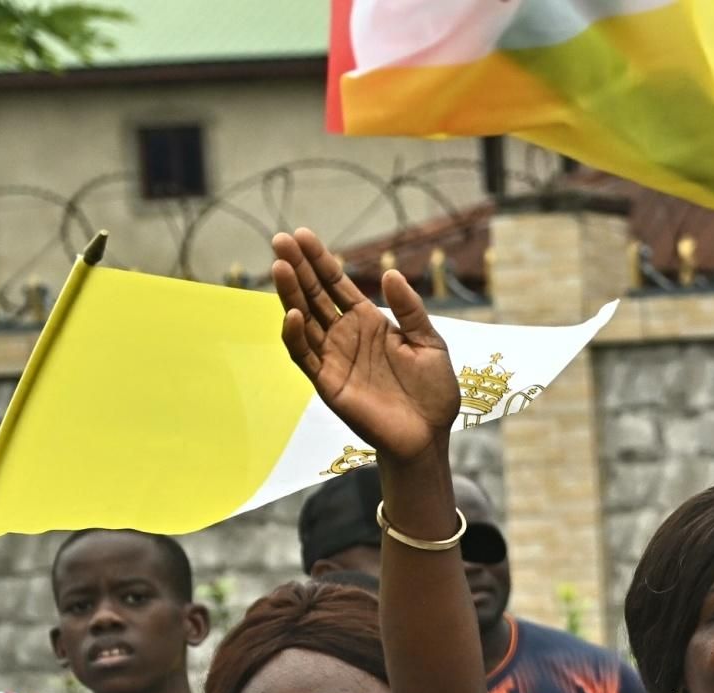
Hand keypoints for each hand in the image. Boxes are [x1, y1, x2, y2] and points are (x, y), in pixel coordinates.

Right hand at [270, 227, 459, 466]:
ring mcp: (333, 358)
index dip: (320, 261)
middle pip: (314, 295)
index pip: (337, 285)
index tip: (303, 235)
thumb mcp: (430, 344)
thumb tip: (391, 273)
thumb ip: (411, 311)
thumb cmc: (432, 392)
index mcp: (369, 322)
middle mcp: (345, 336)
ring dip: (290, 294)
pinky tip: (293, 314)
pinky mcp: (328, 383)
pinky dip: (296, 336)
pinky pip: (305, 356)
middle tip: (281, 240)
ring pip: (304, 320)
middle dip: (298, 268)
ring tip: (280, 266)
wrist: (430, 436)